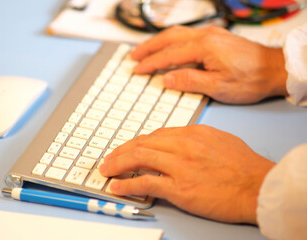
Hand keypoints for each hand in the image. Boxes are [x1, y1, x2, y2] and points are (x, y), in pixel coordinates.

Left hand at [99, 125, 274, 223]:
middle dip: (120, 152)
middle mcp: (182, 146)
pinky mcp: (180, 188)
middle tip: (108, 159)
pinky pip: (145, 182)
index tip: (127, 149)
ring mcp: (179, 167)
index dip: (136, 143)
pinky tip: (116, 186)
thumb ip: (196, 139)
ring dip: (117, 164)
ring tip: (106, 170)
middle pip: (141, 144)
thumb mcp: (220, 140)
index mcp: (192, 133)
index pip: (154, 135)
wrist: (259, 186)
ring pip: (138, 159)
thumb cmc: (244, 166)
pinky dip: (127, 184)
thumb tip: (176, 141)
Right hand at [130, 26, 287, 103]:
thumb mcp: (218, 87)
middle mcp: (206, 36)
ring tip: (144, 50)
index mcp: (204, 47)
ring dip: (158, 41)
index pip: (169, 55)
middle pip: (169, 38)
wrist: (274, 69)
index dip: (151, 63)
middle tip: (133, 56)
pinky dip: (171, 40)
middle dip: (148, 47)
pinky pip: (187, 35)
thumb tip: (166, 79)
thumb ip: (189, 80)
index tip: (137, 70)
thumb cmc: (250, 80)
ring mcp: (211, 35)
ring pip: (177, 33)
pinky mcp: (216, 37)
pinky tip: (169, 46)